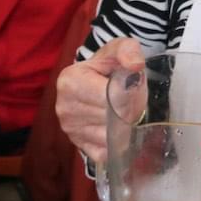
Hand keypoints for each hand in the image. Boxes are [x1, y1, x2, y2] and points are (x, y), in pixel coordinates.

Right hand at [56, 37, 144, 162]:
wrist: (96, 77)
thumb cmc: (109, 63)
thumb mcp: (120, 48)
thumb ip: (129, 50)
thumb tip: (135, 65)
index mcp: (70, 81)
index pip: (108, 98)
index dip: (129, 95)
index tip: (134, 88)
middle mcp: (64, 107)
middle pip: (109, 118)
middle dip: (128, 111)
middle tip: (133, 101)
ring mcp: (69, 129)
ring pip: (108, 137)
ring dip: (124, 128)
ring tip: (124, 111)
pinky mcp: (78, 145)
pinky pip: (104, 152)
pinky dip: (116, 143)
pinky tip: (118, 128)